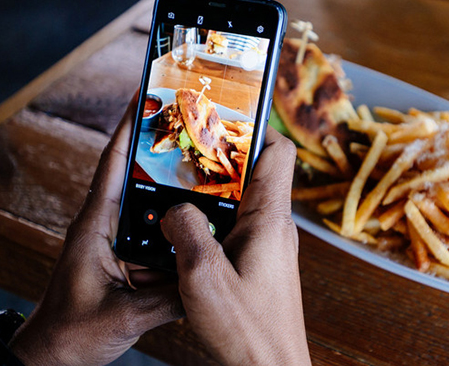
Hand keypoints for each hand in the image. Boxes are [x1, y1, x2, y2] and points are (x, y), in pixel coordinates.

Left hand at [8, 96, 182, 365]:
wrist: (51, 360)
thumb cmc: (71, 334)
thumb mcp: (126, 316)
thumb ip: (169, 298)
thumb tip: (208, 280)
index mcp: (93, 229)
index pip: (113, 169)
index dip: (127, 131)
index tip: (142, 95)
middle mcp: (103, 231)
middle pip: (135, 182)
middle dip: (162, 157)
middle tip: (191, 129)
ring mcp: (113, 248)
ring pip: (150, 215)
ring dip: (173, 201)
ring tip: (208, 180)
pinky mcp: (123, 267)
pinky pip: (155, 244)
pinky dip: (175, 238)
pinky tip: (201, 235)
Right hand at [160, 128, 310, 365]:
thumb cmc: (248, 331)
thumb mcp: (203, 277)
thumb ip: (186, 232)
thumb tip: (175, 209)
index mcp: (271, 220)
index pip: (275, 151)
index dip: (251, 126)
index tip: (218, 118)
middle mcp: (275, 228)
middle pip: (252, 172)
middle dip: (217, 158)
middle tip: (182, 152)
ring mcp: (268, 247)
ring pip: (240, 202)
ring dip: (209, 195)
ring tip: (173, 192)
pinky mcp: (258, 267)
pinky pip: (234, 230)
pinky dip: (209, 224)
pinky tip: (182, 236)